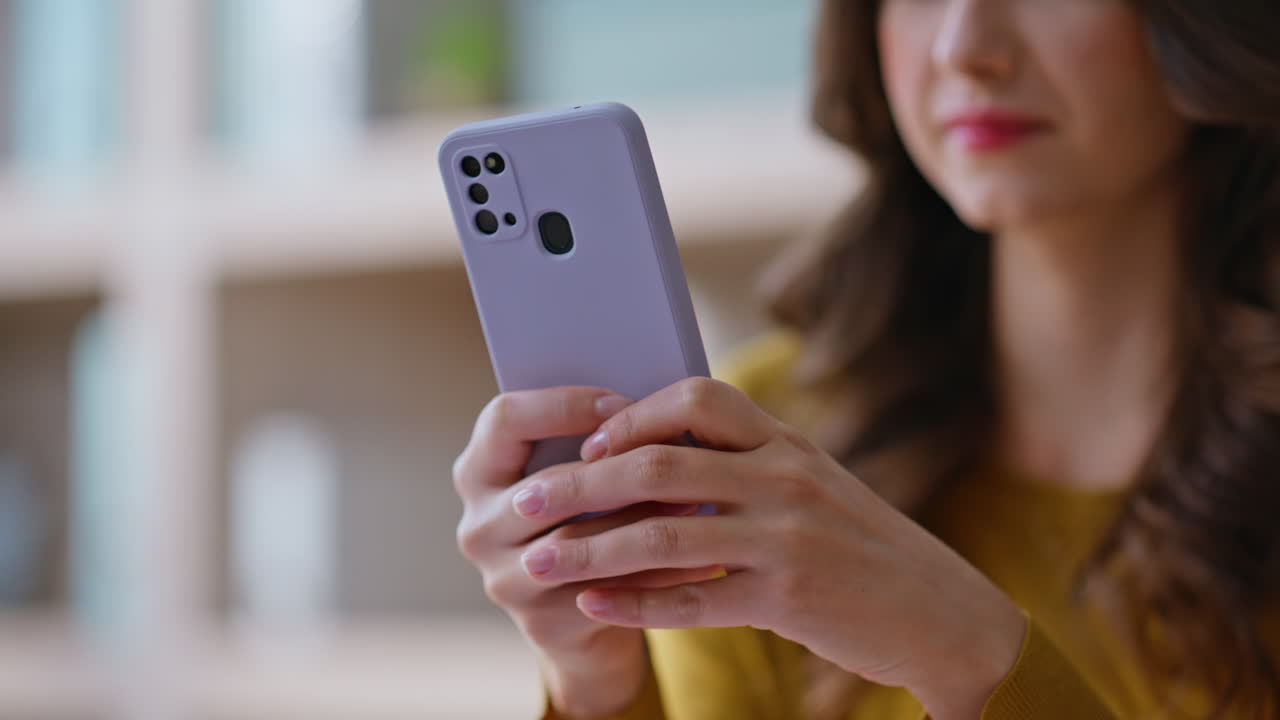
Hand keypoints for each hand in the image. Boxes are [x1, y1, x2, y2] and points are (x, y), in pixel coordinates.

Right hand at [453, 387, 724, 717]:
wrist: (584, 618)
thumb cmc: (591, 519)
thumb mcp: (580, 474)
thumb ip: (597, 441)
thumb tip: (658, 396)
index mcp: (478, 471)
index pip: (504, 419)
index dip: (563, 406)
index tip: (623, 403)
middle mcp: (477, 525)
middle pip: (546, 483)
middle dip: (618, 467)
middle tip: (682, 453)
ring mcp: (503, 578)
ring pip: (578, 541)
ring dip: (644, 520)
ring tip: (701, 501)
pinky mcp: (540, 623)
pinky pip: (607, 592)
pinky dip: (660, 575)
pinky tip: (705, 560)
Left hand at [504, 377, 1026, 719]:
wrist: (941, 611)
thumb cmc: (864, 547)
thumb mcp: (813, 487)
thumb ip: (748, 467)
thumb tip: (660, 458)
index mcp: (786, 443)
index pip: (698, 399)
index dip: (634, 414)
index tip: (589, 438)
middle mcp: (783, 479)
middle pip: (660, 465)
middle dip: (581, 483)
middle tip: (526, 502)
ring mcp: (785, 539)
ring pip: (662, 535)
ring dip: (590, 550)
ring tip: (538, 561)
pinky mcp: (786, 598)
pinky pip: (692, 598)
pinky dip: (634, 603)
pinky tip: (593, 606)